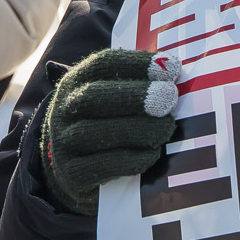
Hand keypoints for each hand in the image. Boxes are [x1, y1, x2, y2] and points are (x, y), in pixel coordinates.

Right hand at [41, 50, 182, 213]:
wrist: (73, 170)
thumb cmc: (104, 127)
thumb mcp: (110, 101)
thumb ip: (137, 87)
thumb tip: (176, 74)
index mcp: (75, 83)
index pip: (102, 65)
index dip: (137, 64)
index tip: (172, 68)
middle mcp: (63, 110)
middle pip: (93, 97)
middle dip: (135, 96)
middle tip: (170, 97)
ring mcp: (63, 144)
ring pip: (97, 133)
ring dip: (138, 128)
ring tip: (167, 127)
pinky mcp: (72, 175)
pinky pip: (102, 166)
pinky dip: (131, 159)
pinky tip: (153, 153)